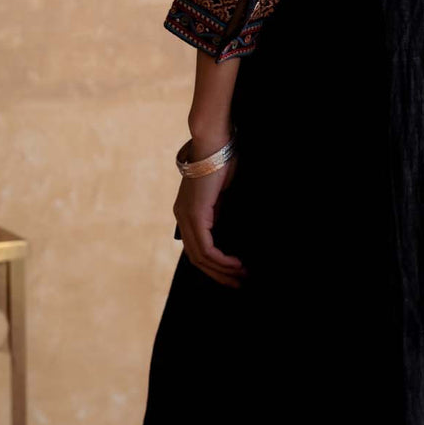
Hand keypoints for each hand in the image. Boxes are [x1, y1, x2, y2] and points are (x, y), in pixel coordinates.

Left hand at [173, 133, 248, 288]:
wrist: (214, 141)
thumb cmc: (222, 159)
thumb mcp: (222, 192)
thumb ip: (220, 210)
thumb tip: (228, 228)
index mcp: (187, 211)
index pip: (196, 248)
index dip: (214, 264)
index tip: (234, 272)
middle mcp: (182, 216)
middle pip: (196, 258)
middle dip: (219, 274)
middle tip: (239, 283)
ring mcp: (186, 216)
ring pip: (200, 257)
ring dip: (222, 270)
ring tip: (242, 276)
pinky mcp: (195, 214)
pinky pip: (206, 248)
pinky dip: (221, 260)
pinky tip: (236, 263)